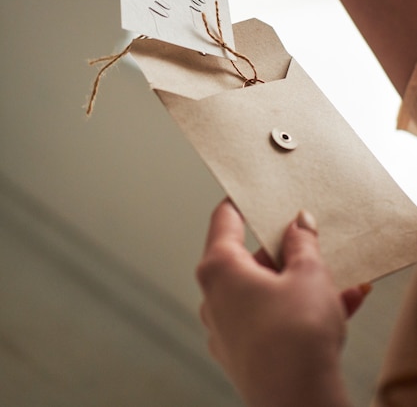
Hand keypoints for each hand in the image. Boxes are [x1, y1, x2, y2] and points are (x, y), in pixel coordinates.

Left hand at [196, 200, 369, 406]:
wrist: (299, 403)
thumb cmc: (296, 336)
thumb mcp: (308, 274)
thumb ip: (302, 242)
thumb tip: (299, 224)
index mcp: (220, 268)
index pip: (224, 219)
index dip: (239, 202)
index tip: (249, 192)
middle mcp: (214, 296)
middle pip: (248, 258)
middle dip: (284, 251)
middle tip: (310, 243)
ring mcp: (226, 327)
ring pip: (265, 290)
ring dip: (299, 283)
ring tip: (339, 280)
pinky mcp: (243, 352)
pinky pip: (271, 318)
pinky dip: (297, 309)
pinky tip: (338, 307)